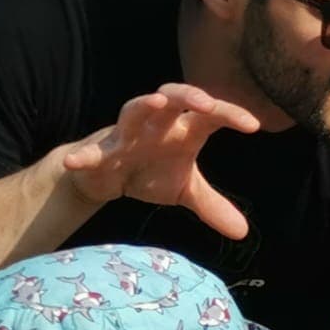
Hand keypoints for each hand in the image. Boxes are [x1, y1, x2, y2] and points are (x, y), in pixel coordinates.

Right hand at [56, 84, 259, 239]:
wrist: (105, 177)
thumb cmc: (149, 172)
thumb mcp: (184, 191)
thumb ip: (213, 206)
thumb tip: (244, 233)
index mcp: (182, 129)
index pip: (210, 115)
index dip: (231, 114)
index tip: (254, 125)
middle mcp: (156, 124)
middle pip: (174, 97)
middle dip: (189, 96)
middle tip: (207, 104)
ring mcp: (126, 133)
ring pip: (135, 109)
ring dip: (144, 105)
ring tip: (157, 102)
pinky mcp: (100, 151)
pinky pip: (90, 151)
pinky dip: (83, 155)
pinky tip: (75, 161)